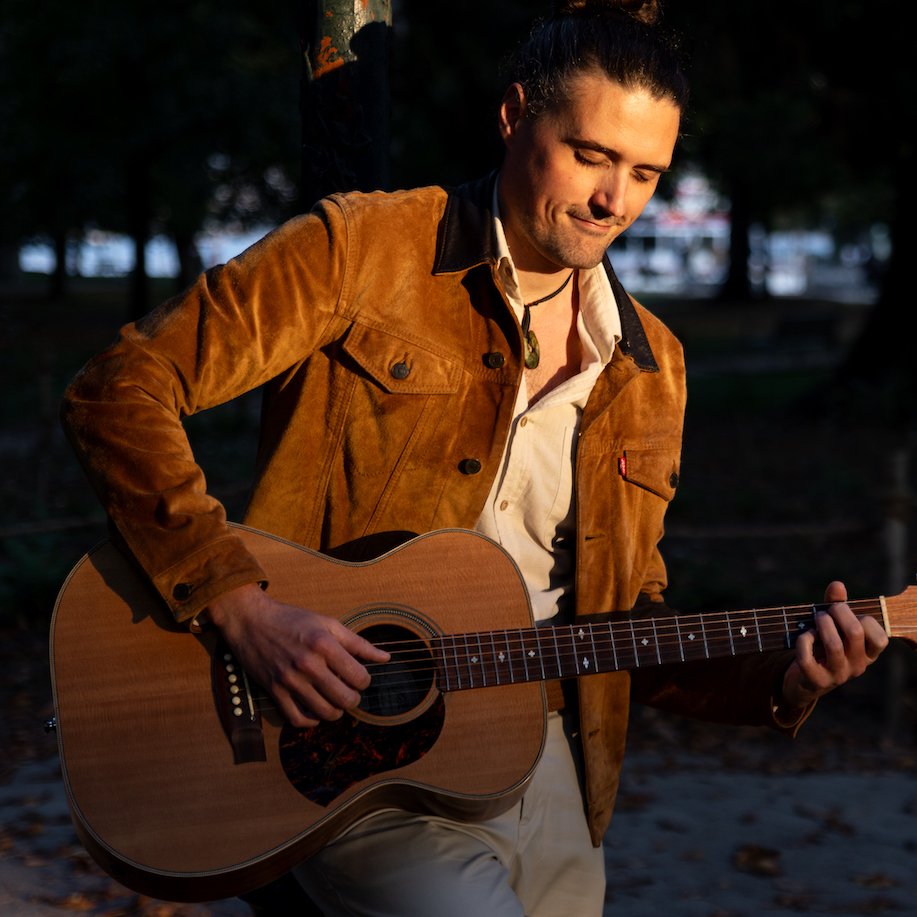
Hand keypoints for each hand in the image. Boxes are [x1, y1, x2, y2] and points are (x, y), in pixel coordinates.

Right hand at [207, 583, 389, 727]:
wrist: (251, 621)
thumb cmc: (292, 620)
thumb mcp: (328, 623)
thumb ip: (358, 643)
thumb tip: (385, 658)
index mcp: (324, 645)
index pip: (359, 677)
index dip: (365, 681)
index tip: (360, 677)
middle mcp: (308, 665)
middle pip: (345, 700)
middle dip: (353, 699)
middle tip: (350, 692)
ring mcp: (289, 681)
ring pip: (324, 714)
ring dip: (336, 712)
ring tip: (335, 701)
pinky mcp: (274, 692)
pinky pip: (297, 720)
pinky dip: (311, 721)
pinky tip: (315, 711)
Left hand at [780, 580, 888, 708]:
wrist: (805, 681)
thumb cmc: (823, 646)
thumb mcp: (834, 626)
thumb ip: (837, 605)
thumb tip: (838, 585)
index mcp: (868, 653)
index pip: (880, 637)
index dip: (864, 619)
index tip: (848, 614)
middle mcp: (857, 666)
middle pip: (854, 633)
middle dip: (838, 613)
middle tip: (826, 610)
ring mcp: (838, 675)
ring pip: (833, 645)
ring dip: (821, 624)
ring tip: (815, 619)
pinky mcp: (816, 680)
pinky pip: (808, 658)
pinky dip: (803, 640)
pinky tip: (803, 635)